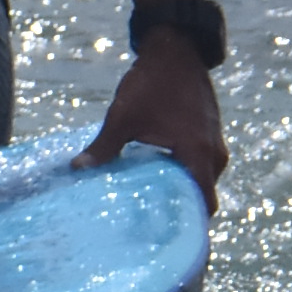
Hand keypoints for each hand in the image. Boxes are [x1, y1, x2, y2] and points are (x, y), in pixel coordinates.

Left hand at [76, 31, 227, 212]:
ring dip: (181, 193)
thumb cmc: (151, 82)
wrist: (175, 49)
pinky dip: (183, 176)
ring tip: (150, 209)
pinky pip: (200, 166)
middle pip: (202, 197)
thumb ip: (103, 147)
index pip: (203, 205)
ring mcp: (214, 144)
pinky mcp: (208, 136)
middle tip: (151, 230)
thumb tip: (77, 171)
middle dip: (181, 213)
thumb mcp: (123, 117)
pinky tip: (156, 181)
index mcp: (198, 153)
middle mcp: (214, 154)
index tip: (168, 243)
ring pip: (201, 181)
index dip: (190, 227)